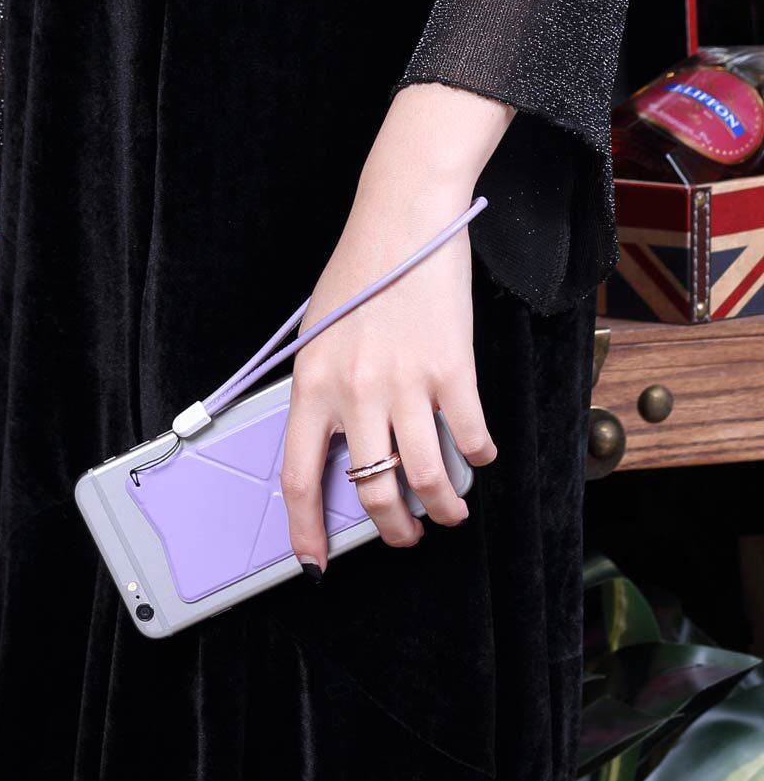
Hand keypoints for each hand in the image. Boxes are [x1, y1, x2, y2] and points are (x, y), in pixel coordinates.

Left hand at [281, 83, 514, 572]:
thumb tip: (337, 446)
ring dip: (442, 508)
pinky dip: (480, 454)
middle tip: (405, 535)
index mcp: (311, 386)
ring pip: (426, 477)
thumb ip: (321, 391)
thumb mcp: (318, 335)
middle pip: (371, 491)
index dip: (306, 530)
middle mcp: (354, 393)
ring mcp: (404, 384)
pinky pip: (469, 435)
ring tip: (450, 513)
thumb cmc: (358, 274)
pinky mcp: (451, 369)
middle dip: (392, 529)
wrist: (401, 219)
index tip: (314, 561)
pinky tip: (482, 454)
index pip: (300, 477)